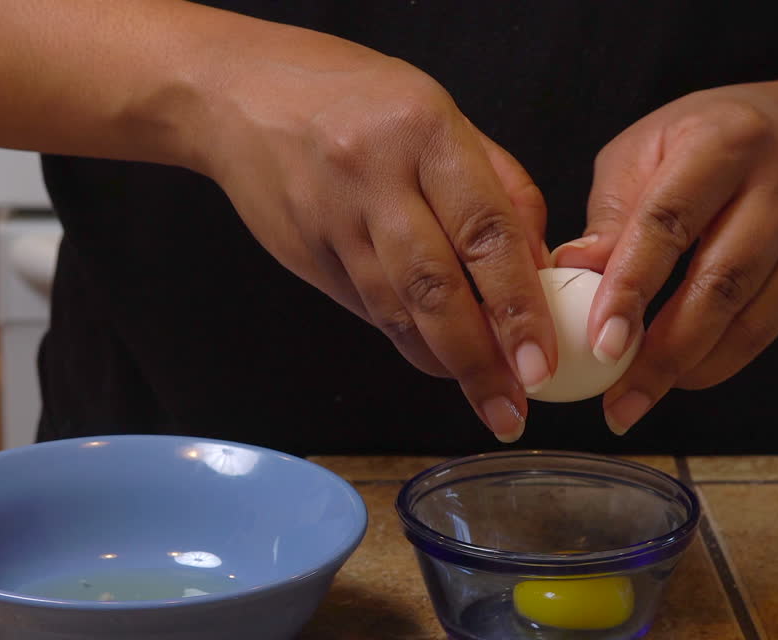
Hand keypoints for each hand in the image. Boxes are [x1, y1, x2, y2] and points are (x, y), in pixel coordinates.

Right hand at [196, 28, 555, 441]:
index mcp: (424, 131)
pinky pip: (365, 307)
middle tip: (512, 407)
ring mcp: (332, 221)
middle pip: (434, 288)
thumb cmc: (350, 94)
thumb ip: (498, 184)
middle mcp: (374, 178)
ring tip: (486, 399)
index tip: (541, 360)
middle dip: (479, 359)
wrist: (236, 96)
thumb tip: (538, 264)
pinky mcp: (305, 254)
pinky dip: (406, 338)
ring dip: (444, 363)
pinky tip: (436, 358)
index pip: (485, 231)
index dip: (518, 306)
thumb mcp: (439, 110)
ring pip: (395, 310)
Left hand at [551, 80, 777, 434]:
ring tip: (636, 398)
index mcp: (721, 143)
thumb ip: (612, 211)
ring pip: (749, 315)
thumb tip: (570, 270)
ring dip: (688, 366)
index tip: (599, 341)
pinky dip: (719, 361)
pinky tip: (678, 377)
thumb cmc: (709, 136)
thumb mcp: (647, 148)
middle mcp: (774, 186)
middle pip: (718, 282)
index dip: (630, 288)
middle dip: (662, 350)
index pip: (667, 223)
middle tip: (616, 394)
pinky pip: (766, 329)